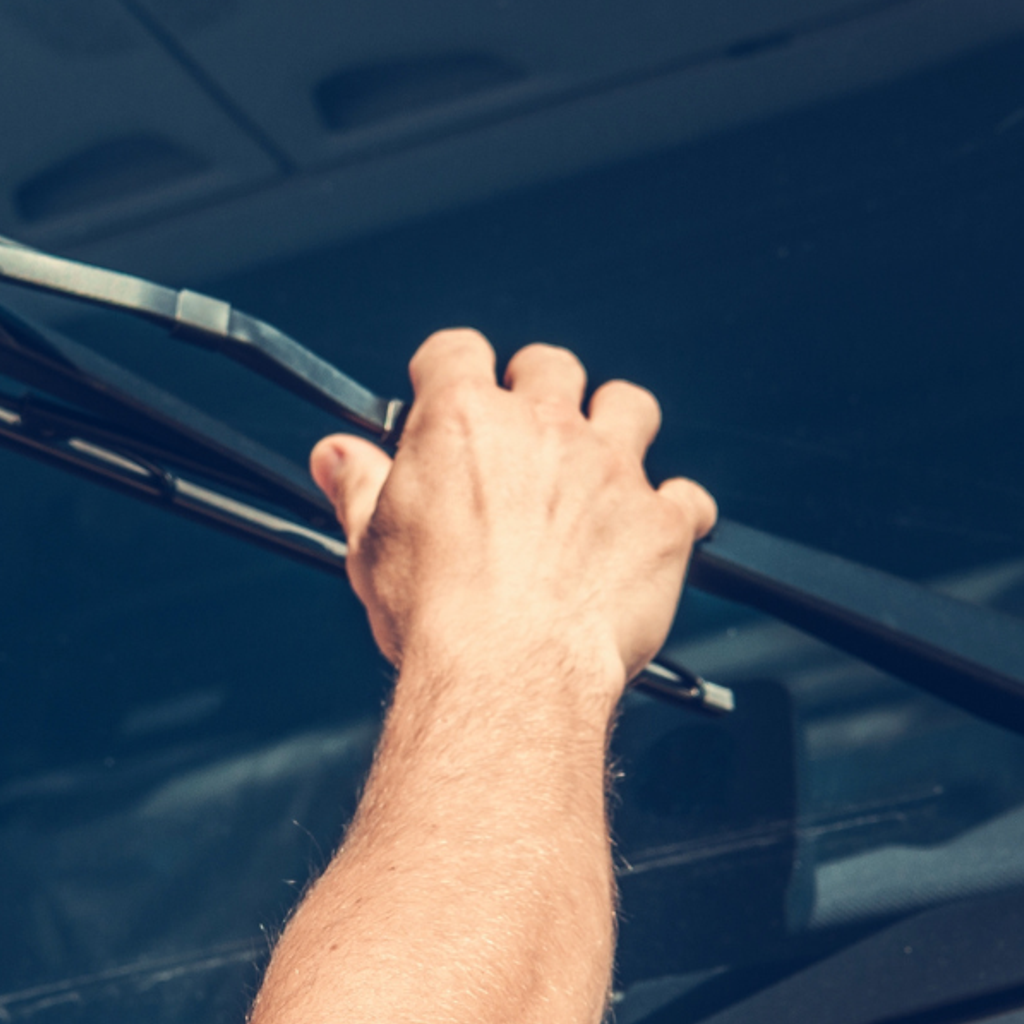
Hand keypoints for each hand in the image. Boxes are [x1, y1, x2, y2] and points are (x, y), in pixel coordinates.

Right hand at [308, 330, 715, 708]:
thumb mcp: (371, 544)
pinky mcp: (660, 523)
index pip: (456, 352)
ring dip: (617, 423)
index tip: (446, 391)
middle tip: (525, 431)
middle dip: (538, 386)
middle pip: (550, 365)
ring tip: (601, 462)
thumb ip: (359, 488)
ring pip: (629, 407)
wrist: (509, 672)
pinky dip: (674, 511)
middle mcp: (543, 426)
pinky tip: (655, 531)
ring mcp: (610, 469)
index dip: (450, 370)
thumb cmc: (434, 614)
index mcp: (462, 420)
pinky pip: (687, 498)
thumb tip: (336, 456)